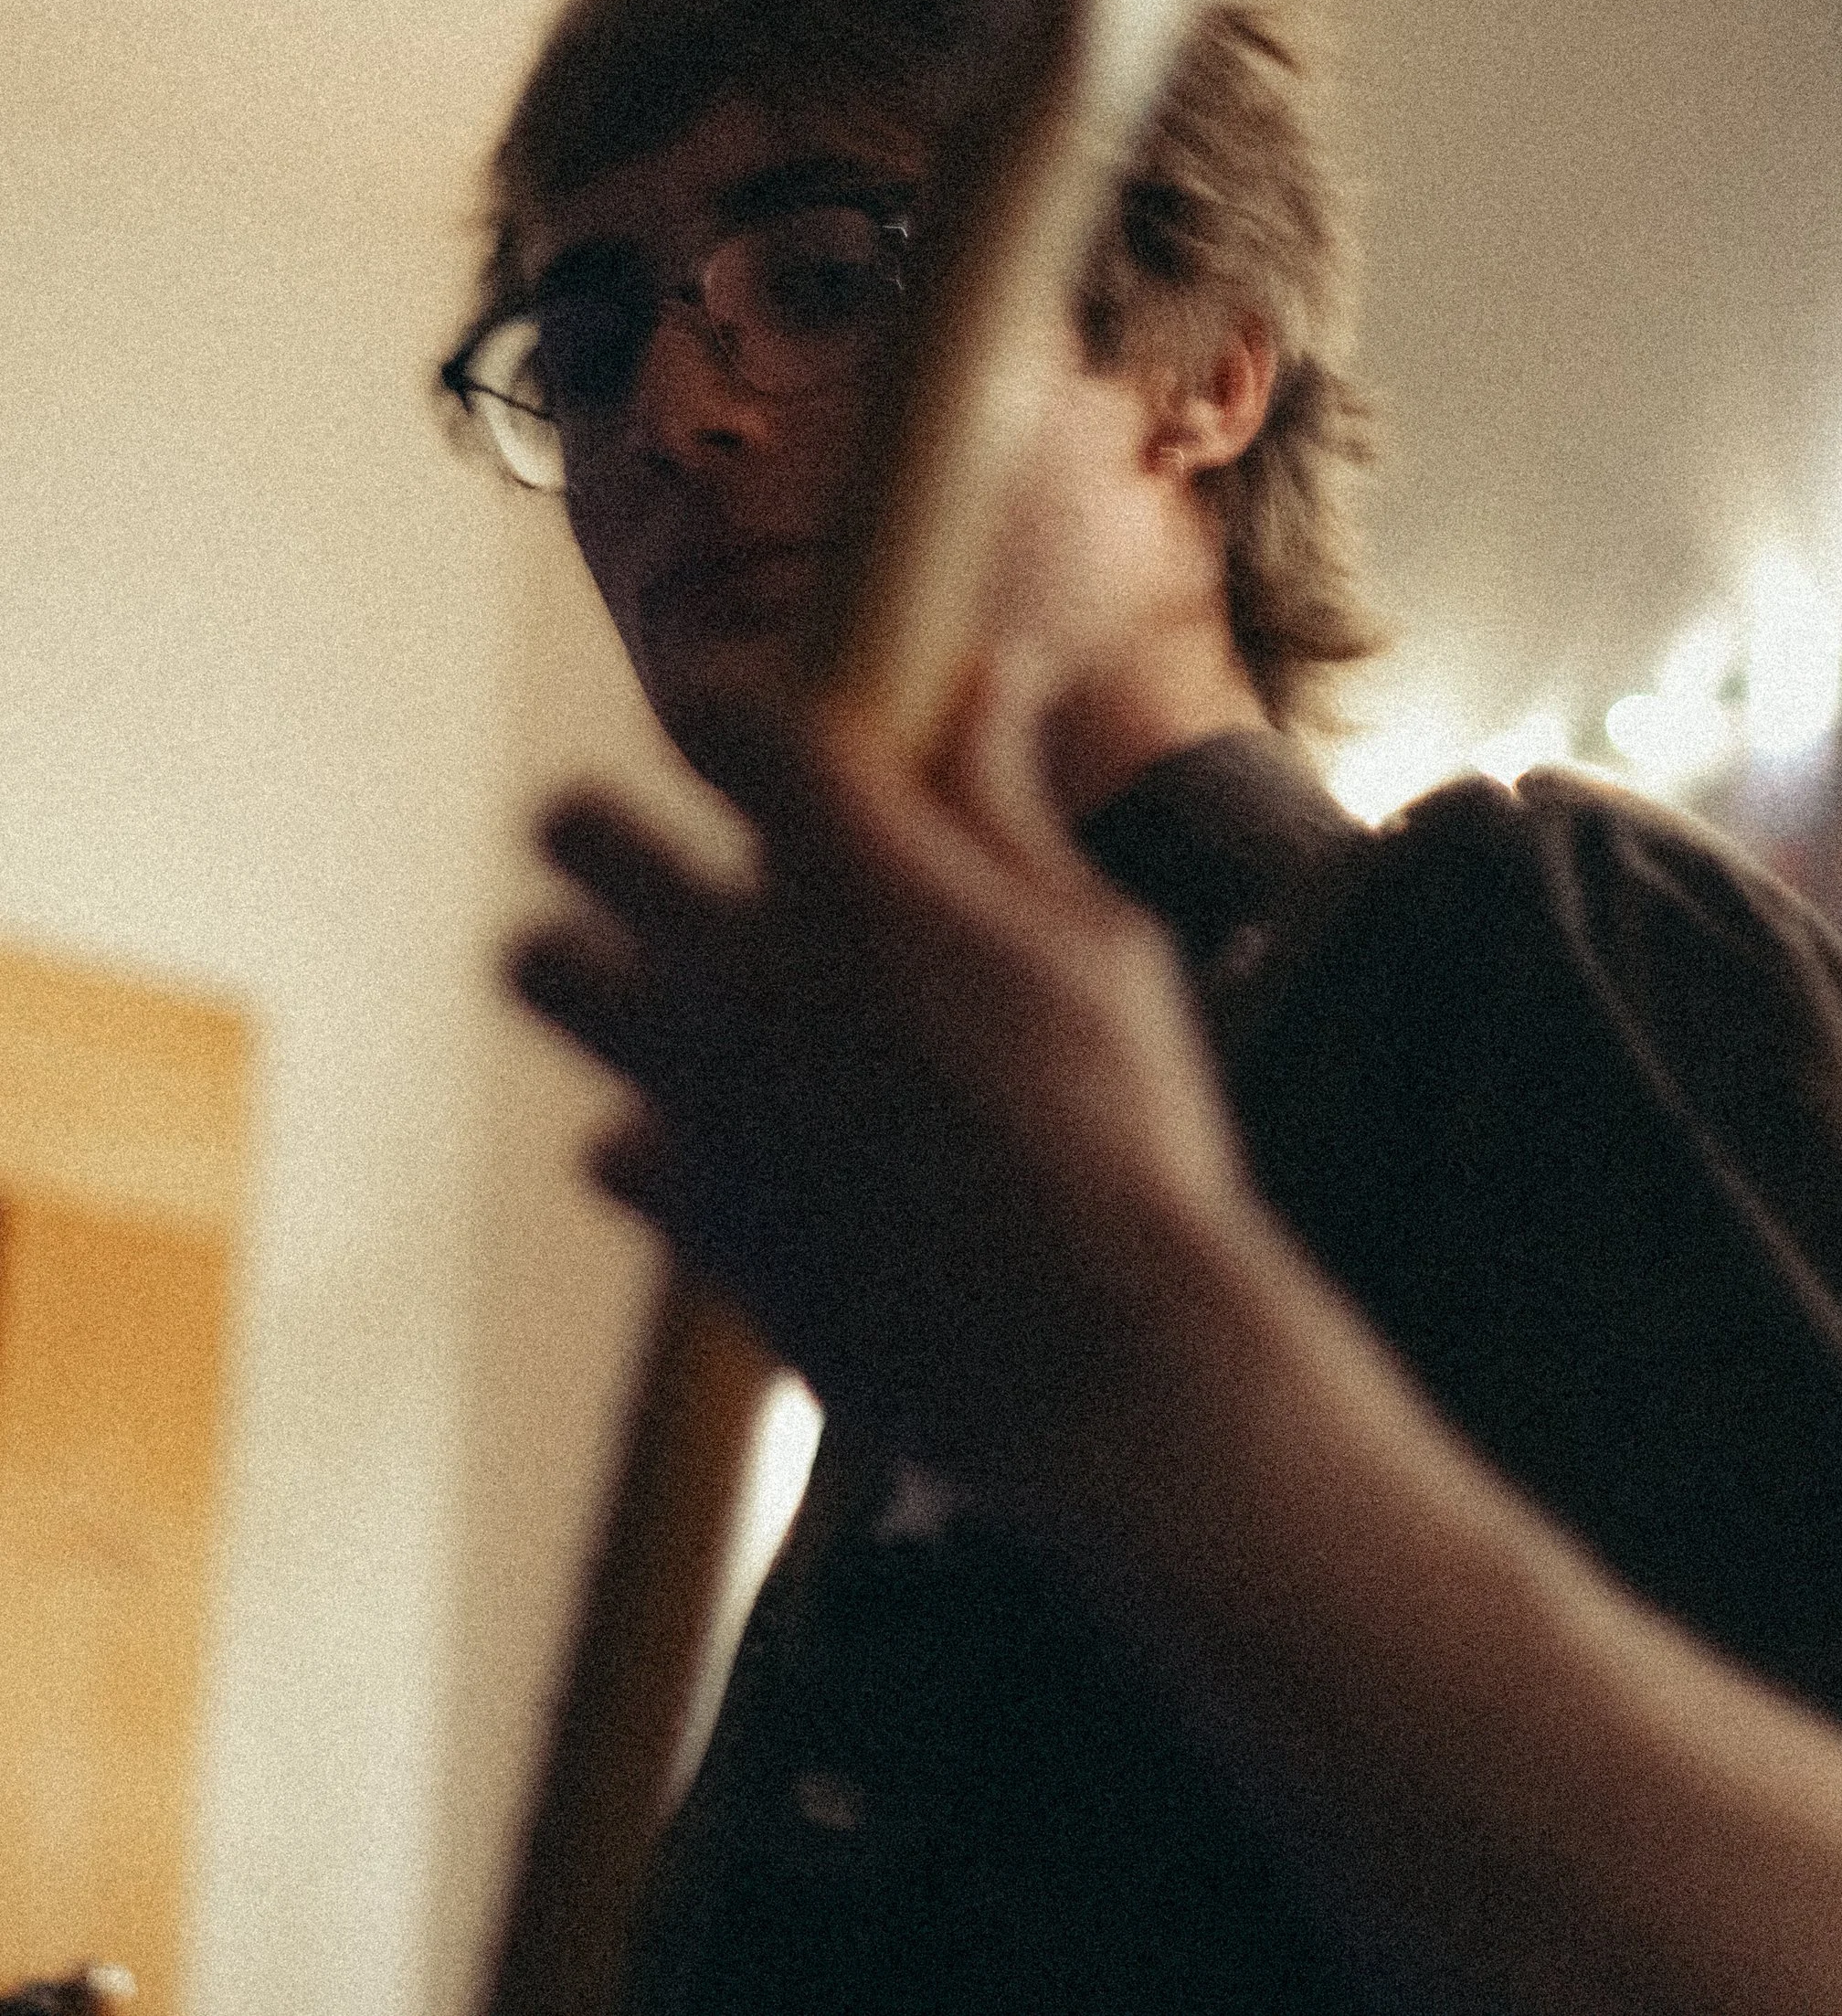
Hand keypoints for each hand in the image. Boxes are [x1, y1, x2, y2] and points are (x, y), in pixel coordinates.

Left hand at [509, 672, 1249, 1496]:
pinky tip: (745, 1151)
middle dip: (612, 825)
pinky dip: (661, 1137)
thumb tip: (991, 670)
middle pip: (575, 826)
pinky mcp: (685, 1200)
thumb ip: (1006, 804)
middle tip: (673, 863)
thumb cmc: (1128, 1119)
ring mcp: (699, 1082)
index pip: (721, 713)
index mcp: (865, 870)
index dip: (726, 708)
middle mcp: (751, 956)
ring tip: (675, 991)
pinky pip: (608, 1139)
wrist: (1098, 1345)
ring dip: (594, 963)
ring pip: (540, 966)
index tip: (750, 737)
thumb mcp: (1094, 938)